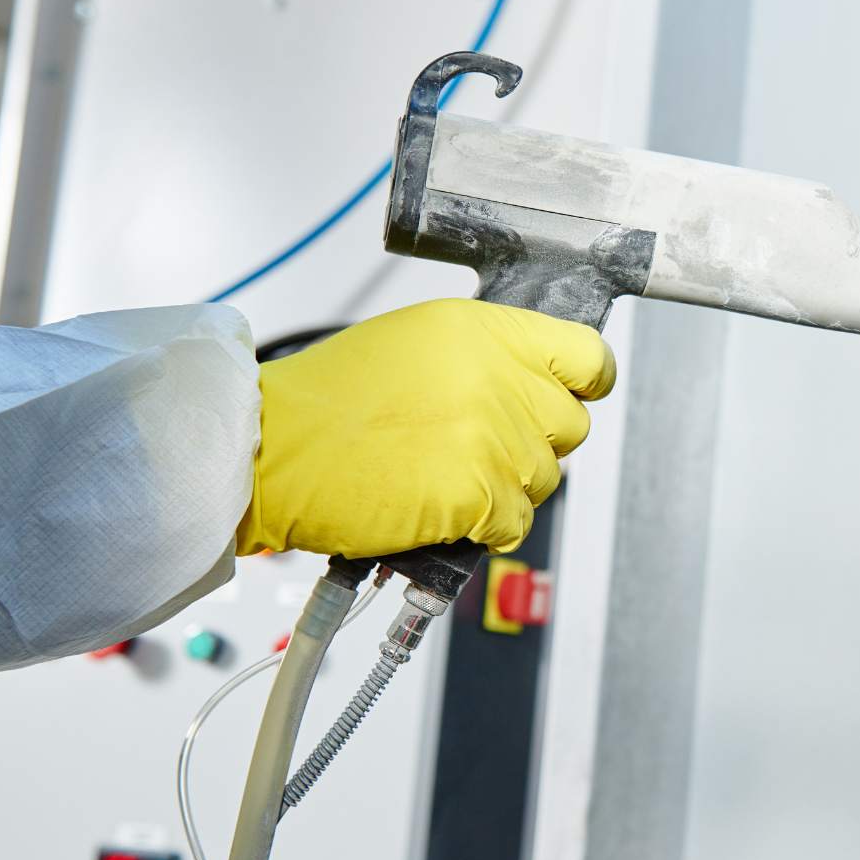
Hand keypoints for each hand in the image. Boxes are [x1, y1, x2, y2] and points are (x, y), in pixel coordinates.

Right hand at [235, 298, 614, 557]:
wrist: (272, 449)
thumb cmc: (327, 402)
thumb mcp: (414, 344)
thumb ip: (482, 358)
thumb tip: (528, 384)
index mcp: (486, 332)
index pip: (586, 355)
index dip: (584, 382)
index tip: (573, 395)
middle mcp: (501, 379)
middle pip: (571, 425)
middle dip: (535, 442)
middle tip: (481, 448)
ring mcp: (495, 438)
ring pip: (544, 478)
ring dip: (505, 488)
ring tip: (444, 477)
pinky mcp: (481, 494)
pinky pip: (517, 523)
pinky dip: (486, 527)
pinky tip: (442, 508)